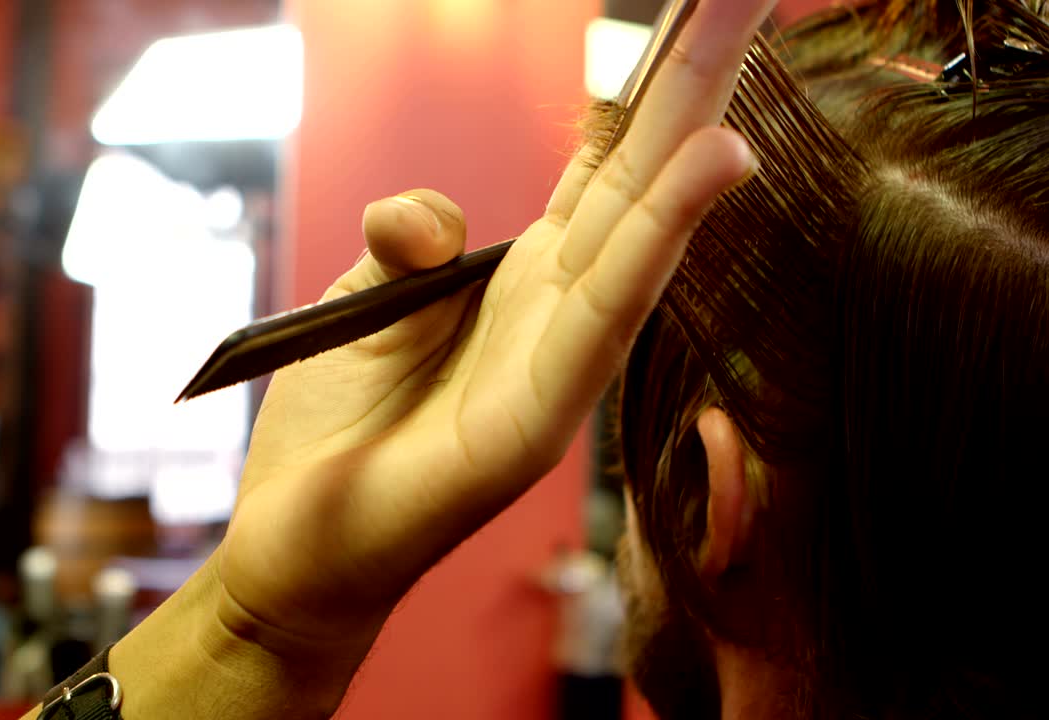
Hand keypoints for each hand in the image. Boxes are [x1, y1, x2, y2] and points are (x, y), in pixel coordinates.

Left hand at [221, 0, 771, 668]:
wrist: (300, 546)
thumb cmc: (340, 428)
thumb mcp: (365, 297)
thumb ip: (407, 238)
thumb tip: (433, 217)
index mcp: (530, 278)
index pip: (607, 162)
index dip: (650, 81)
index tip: (699, 7)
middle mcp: (561, 312)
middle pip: (640, 176)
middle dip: (696, 75)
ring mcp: (559, 368)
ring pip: (644, 235)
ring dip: (699, 135)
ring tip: (748, 31)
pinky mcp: (534, 425)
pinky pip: (604, 317)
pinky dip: (659, 240)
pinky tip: (712, 168)